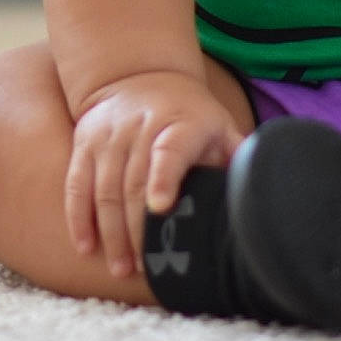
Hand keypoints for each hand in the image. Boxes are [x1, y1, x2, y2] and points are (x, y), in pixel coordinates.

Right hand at [64, 70, 244, 278]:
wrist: (136, 73)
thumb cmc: (189, 114)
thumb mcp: (218, 125)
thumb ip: (236, 156)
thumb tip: (263, 190)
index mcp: (178, 124)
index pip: (168, 151)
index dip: (163, 178)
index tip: (161, 207)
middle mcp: (139, 128)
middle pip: (132, 183)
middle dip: (137, 229)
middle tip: (145, 266)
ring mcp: (108, 136)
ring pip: (104, 189)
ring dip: (111, 232)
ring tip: (121, 267)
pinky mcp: (85, 143)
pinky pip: (77, 183)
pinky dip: (78, 217)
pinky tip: (85, 246)